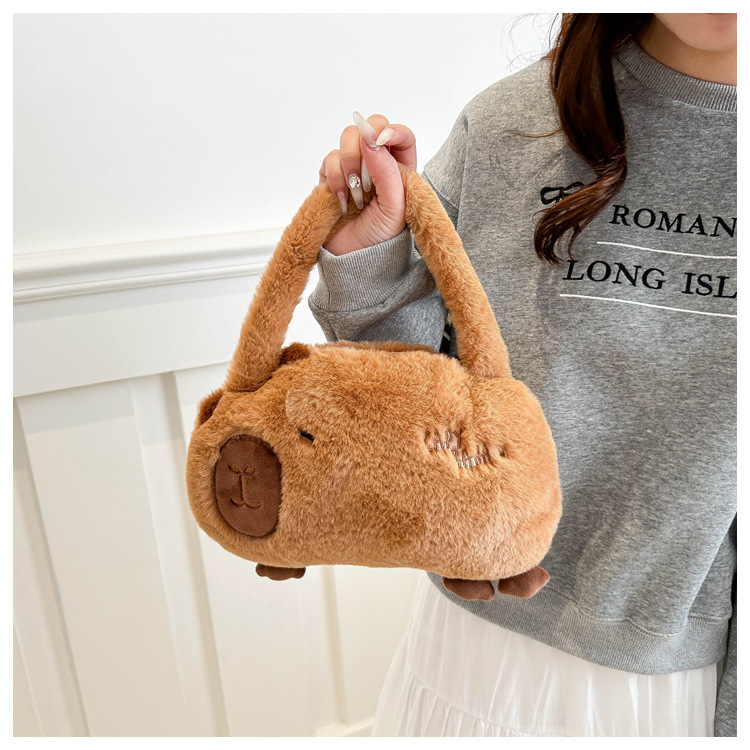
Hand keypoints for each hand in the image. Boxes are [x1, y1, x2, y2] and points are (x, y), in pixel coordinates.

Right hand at [319, 112, 416, 254]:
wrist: (354, 260)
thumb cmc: (381, 237)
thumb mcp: (394, 206)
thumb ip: (386, 171)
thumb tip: (371, 139)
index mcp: (400, 169)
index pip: (401, 135)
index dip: (392, 131)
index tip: (382, 141)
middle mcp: (377, 163)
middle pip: (371, 126)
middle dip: (364, 145)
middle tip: (364, 176)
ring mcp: (354, 168)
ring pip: (347, 138)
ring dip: (349, 166)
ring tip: (354, 196)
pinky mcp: (332, 177)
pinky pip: (329, 159)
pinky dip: (333, 178)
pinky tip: (341, 200)